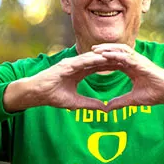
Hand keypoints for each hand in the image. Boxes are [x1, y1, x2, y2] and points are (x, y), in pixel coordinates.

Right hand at [3, 52, 118, 111]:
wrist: (37, 93)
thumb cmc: (53, 96)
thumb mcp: (76, 103)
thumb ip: (90, 104)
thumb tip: (104, 109)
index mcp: (80, 72)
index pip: (99, 67)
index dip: (111, 66)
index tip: (125, 66)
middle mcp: (77, 65)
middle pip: (98, 60)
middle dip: (111, 58)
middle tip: (126, 57)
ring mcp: (71, 63)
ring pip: (92, 58)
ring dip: (105, 56)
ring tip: (118, 55)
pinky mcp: (66, 65)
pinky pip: (81, 61)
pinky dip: (92, 59)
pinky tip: (102, 58)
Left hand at [91, 43, 163, 111]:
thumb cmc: (156, 93)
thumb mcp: (133, 100)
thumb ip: (120, 102)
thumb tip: (107, 108)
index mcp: (131, 68)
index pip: (113, 62)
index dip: (102, 62)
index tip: (89, 62)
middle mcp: (133, 62)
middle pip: (114, 53)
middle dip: (102, 52)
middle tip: (87, 52)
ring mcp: (138, 61)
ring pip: (119, 50)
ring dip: (107, 49)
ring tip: (94, 50)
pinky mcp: (142, 63)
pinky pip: (126, 56)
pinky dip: (115, 54)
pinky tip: (105, 55)